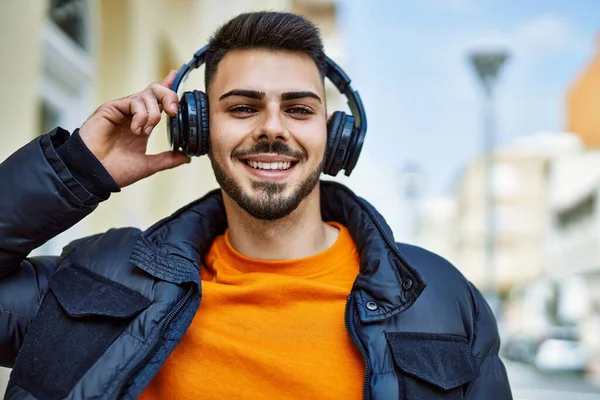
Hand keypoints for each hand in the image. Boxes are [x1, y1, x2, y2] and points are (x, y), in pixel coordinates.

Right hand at [78, 70, 189, 187]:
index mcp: (144, 123)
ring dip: (152, 114)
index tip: (176, 75)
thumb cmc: (115, 170)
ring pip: (147, 95)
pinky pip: (134, 102)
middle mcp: (134, 114)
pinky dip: (141, 115)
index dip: (168, 87)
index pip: (159, 101)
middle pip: (155, 91)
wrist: (94, 174)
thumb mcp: (148, 165)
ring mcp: (123, 110)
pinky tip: (136, 130)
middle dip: (169, 96)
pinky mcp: (111, 108)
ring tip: (143, 132)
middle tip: (173, 112)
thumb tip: (186, 157)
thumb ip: (167, 159)